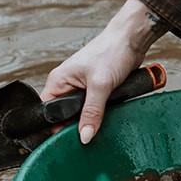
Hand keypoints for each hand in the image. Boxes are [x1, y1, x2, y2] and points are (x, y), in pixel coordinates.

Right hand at [41, 0, 165, 143]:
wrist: (132, 39)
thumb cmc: (112, 50)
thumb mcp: (100, 85)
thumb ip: (92, 112)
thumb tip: (85, 136)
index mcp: (58, 81)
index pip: (48, 112)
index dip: (55, 127)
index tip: (66, 141)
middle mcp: (67, 85)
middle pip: (65, 115)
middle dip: (75, 125)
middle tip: (86, 137)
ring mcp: (82, 88)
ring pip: (81, 113)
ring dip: (90, 119)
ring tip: (98, 126)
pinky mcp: (97, 89)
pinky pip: (94, 108)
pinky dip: (100, 113)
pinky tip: (106, 117)